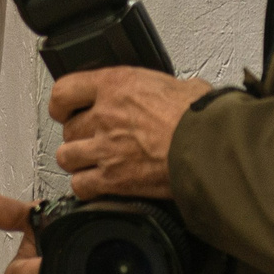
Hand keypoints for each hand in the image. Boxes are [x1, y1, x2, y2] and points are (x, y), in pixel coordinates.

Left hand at [51, 68, 211, 200]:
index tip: (66, 109)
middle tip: (96, 139)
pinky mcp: (113, 180)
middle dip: (80, 135)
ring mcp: (105, 150)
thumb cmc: (202, 117)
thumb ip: (166, 90)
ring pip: (67, 157)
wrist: (211, 148)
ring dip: (79, 161)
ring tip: (94, 162)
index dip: (62, 103)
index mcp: (117, 85)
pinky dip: (87, 187)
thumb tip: (178, 93)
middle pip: (69, 129)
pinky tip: (100, 184)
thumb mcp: (183, 86)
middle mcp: (104, 116)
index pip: (64, 91)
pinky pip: (81, 186)